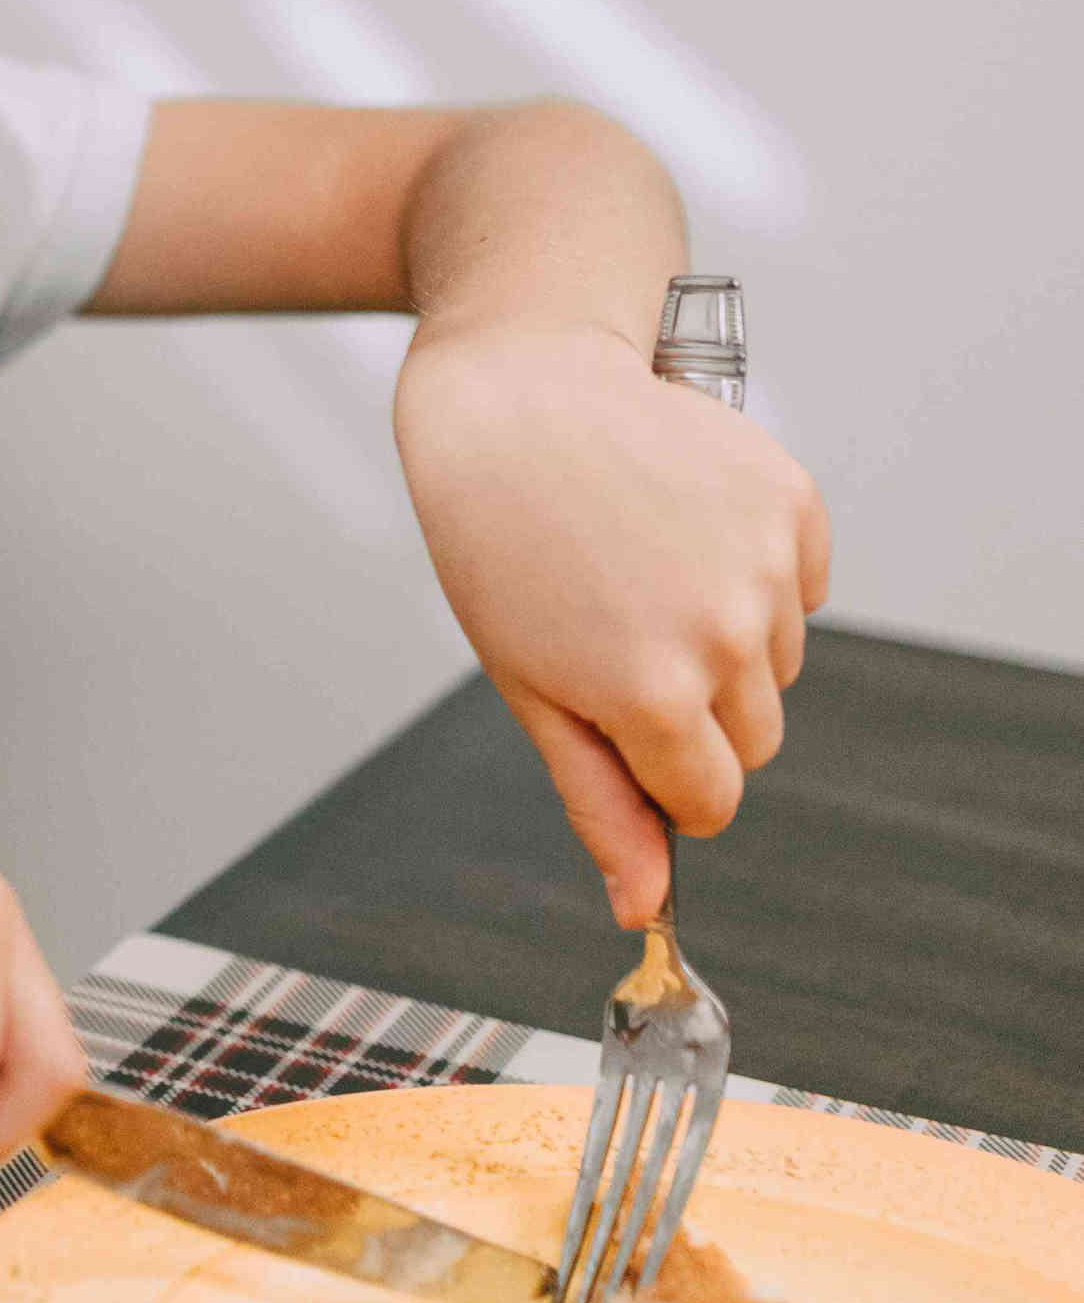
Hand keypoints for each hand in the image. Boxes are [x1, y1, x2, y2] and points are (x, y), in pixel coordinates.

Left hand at [391, 321, 830, 925]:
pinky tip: (681, 524)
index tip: (626, 729)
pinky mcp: (793, 502)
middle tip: (618, 634)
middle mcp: (726, 635)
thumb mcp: (531, 688)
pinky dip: (756, 568)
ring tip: (638, 565)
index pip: (713, 801)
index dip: (667, 777)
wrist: (519, 396)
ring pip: (777, 660)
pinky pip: (802, 583)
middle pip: (754, 739)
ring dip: (724, 634)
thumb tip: (644, 906)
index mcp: (655, 697)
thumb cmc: (500, 544)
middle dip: (697, 711)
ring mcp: (767, 564)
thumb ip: (600, 804)